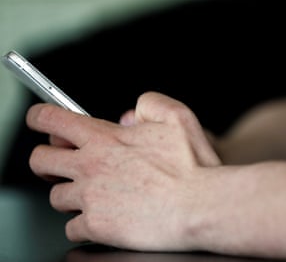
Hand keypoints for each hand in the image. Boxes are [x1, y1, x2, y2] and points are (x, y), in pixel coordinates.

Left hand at [26, 92, 220, 250]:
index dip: (39, 117)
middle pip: (39, 161)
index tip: (40, 121)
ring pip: (55, 197)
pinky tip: (104, 218)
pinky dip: (84, 224)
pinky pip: (72, 228)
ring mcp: (91, 198)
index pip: (51, 119)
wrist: (200, 206)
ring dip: (70, 194)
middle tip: (62, 163)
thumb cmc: (192, 166)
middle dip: (45, 159)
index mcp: (105, 139)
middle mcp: (90, 167)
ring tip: (94, 194)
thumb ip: (150, 103)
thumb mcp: (177, 117)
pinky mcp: (97, 227)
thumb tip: (129, 116)